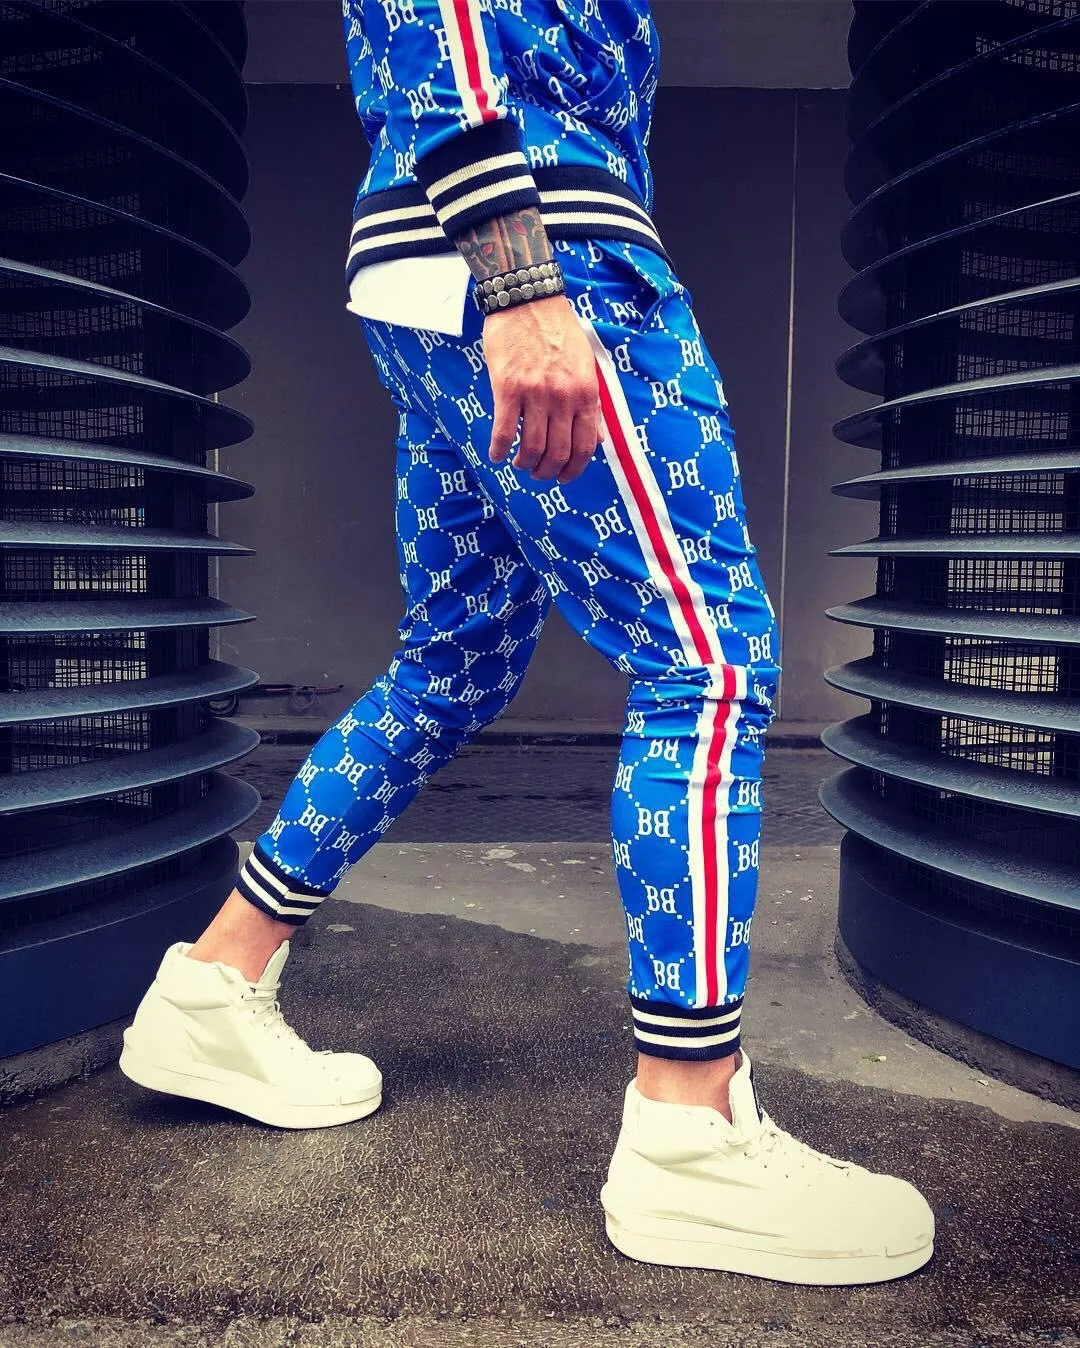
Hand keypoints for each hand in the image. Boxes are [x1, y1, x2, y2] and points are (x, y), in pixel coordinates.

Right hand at [483, 293, 602, 484]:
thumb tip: (599, 439)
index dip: (574, 469)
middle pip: (558, 453)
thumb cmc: (558, 331)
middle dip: (548, 472)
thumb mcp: (586, 366)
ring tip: (521, 463)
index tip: (564, 476)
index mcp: (586, 393)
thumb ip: (592, 404)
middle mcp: (563, 397)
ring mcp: (535, 394)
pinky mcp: (507, 389)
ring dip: (525, 464)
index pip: (585, 446)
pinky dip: (500, 450)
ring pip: (532, 448)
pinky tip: (497, 455)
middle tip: (539, 473)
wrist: (528, 300)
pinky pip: (504, 432)